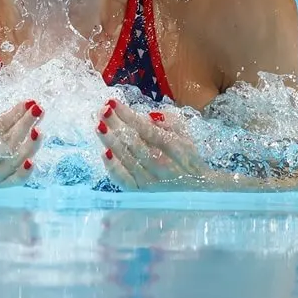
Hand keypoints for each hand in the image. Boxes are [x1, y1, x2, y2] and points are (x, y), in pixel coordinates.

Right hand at [0, 100, 43, 186]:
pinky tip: (34, 160)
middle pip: (6, 144)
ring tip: (39, 129)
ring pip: (11, 163)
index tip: (27, 103)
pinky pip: (10, 183)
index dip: (12, 115)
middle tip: (39, 109)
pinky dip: (23, 174)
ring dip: (28, 146)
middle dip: (25, 125)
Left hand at [95, 100, 211, 190]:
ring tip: (99, 125)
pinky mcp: (142, 194)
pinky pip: (125, 180)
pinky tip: (103, 153)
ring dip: (111, 141)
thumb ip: (170, 123)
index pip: (146, 129)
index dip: (128, 116)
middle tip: (102, 110)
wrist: (199, 193)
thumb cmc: (188, 161)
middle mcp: (161, 164)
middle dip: (116, 124)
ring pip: (127, 159)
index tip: (113, 103)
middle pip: (134, 142)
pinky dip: (114, 167)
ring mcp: (150, 181)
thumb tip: (150, 116)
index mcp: (173, 148)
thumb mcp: (186, 138)